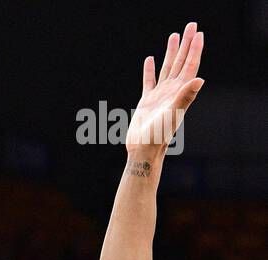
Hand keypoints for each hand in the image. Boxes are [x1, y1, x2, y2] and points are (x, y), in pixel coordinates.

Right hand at [127, 22, 203, 159]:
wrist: (144, 150)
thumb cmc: (159, 135)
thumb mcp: (173, 113)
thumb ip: (186, 96)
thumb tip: (200, 79)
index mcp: (180, 92)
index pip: (190, 65)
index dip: (195, 49)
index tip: (198, 33)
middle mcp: (172, 91)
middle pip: (181, 62)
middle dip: (186, 44)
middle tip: (191, 25)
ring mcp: (160, 95)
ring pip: (167, 68)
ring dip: (171, 52)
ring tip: (174, 36)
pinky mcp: (147, 101)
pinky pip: (149, 81)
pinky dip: (149, 70)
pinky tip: (150, 60)